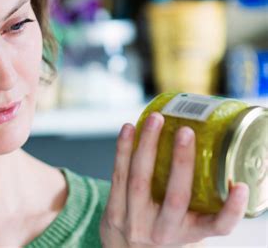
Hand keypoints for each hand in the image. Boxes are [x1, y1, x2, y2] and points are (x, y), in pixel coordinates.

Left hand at [100, 112, 248, 247]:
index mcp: (190, 234)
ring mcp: (135, 223)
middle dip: (181, 162)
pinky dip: (123, 150)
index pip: (218, 227)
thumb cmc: (164, 228)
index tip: (239, 186)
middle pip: (175, 198)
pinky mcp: (114, 212)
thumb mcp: (186, 222)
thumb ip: (198, 198)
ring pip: (139, 181)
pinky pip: (118, 176)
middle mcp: (164, 232)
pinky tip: (128, 128)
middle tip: (187, 131)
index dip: (231, 209)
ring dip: (146, 146)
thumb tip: (213, 150)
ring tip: (155, 119)